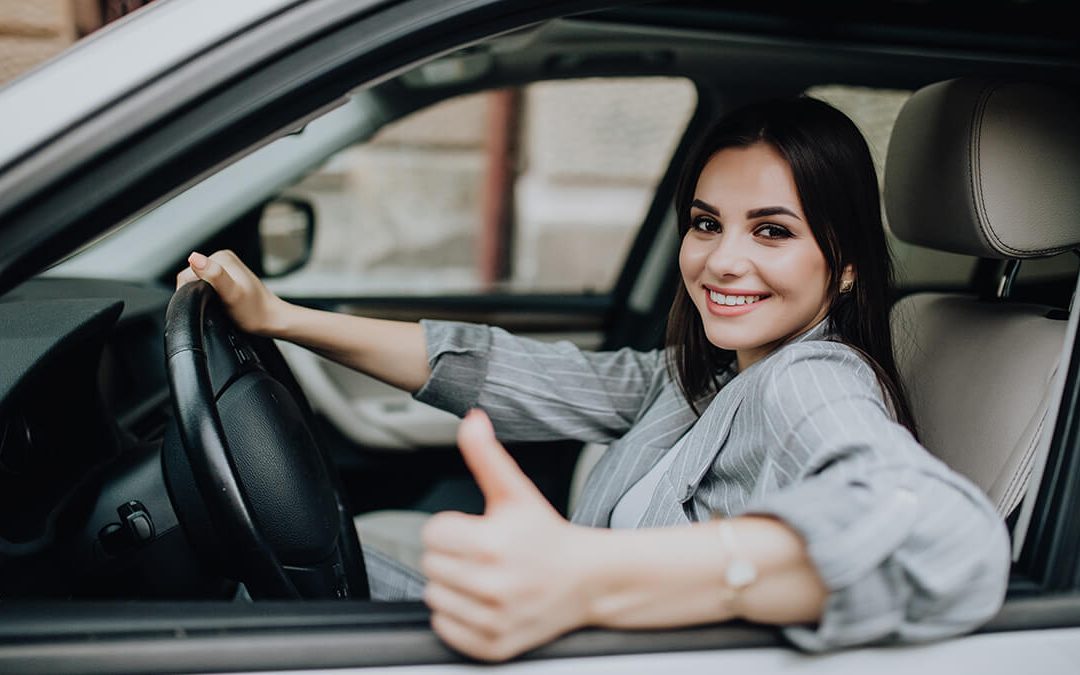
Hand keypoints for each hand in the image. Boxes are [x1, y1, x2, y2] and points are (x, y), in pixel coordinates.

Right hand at [175, 249, 288, 335]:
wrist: (272, 321)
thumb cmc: (254, 312)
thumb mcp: (232, 294)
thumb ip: (214, 275)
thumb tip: (194, 258)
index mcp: (221, 257)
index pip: (187, 273)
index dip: (190, 292)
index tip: (203, 304)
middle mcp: (223, 259)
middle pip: (192, 278)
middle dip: (197, 295)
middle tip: (213, 308)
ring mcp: (225, 269)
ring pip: (198, 284)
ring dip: (202, 297)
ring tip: (218, 306)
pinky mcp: (227, 280)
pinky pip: (207, 287)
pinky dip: (208, 298)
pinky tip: (220, 305)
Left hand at [421, 410, 594, 661]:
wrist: (588, 580)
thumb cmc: (547, 534)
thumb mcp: (516, 491)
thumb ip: (487, 455)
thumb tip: (471, 419)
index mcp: (493, 543)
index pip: (432, 534)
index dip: (452, 528)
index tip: (477, 530)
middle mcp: (493, 584)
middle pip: (430, 566)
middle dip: (452, 556)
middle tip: (483, 554)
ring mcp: (494, 619)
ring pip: (434, 597)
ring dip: (453, 586)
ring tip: (484, 576)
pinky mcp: (494, 645)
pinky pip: (446, 629)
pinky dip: (458, 617)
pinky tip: (484, 601)